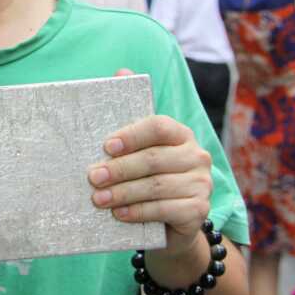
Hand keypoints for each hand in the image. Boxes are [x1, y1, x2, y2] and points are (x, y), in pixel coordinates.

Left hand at [87, 69, 212, 255]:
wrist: (169, 223)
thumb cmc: (147, 176)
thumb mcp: (139, 147)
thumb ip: (130, 114)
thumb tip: (120, 72)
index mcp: (180, 133)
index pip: (159, 126)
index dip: (132, 135)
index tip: (106, 146)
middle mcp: (196, 155)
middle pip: (153, 159)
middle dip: (119, 169)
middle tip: (93, 177)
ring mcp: (201, 183)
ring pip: (157, 186)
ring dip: (124, 193)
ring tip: (99, 199)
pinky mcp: (200, 210)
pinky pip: (166, 209)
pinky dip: (139, 212)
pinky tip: (119, 214)